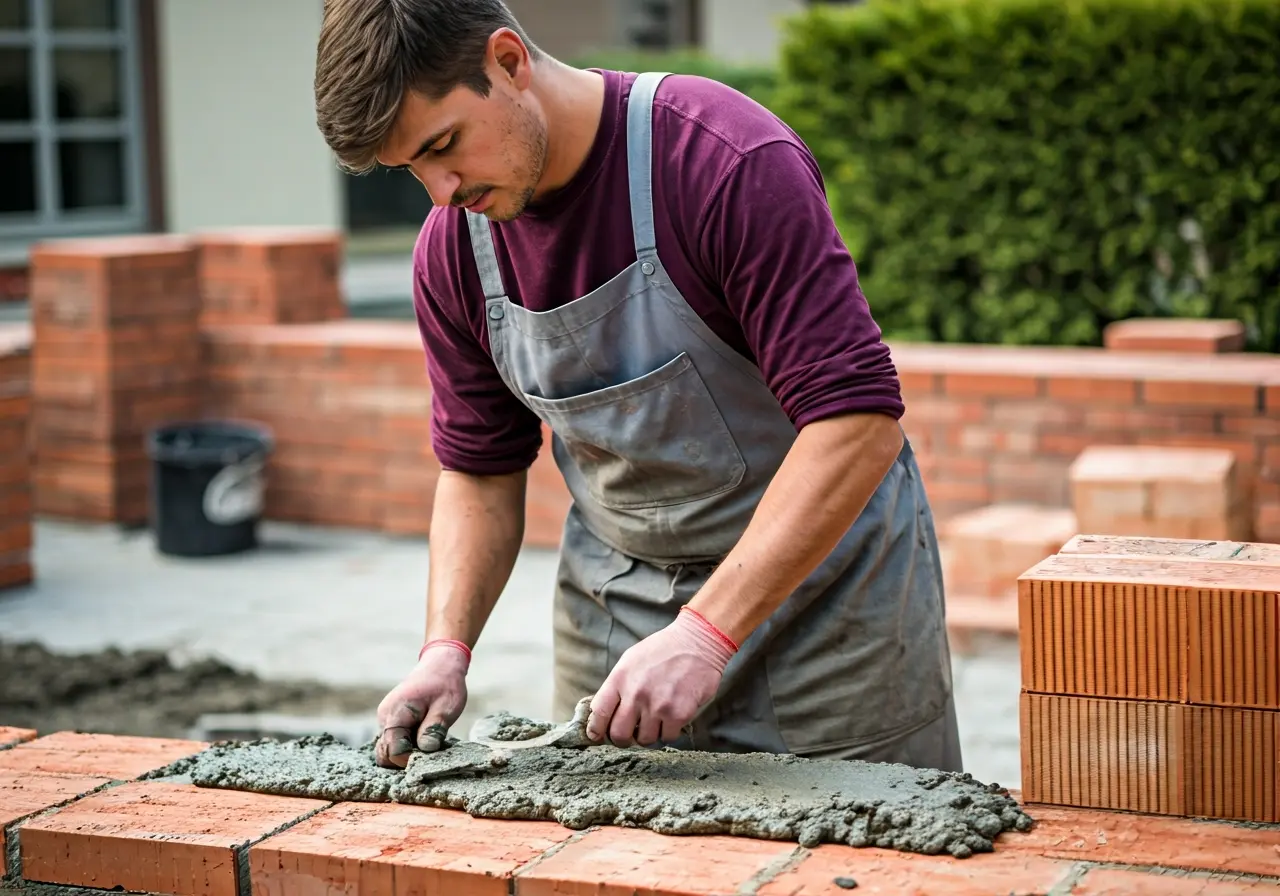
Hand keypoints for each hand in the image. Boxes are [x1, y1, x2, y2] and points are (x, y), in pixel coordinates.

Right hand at [374, 639, 469, 768]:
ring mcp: (386, 719)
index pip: (391, 750)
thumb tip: (426, 750)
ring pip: (389, 748)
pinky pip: (395, 740)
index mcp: (395, 713)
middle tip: (429, 752)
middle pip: (384, 753)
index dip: (408, 760)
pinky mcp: (392, 721)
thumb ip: (434, 728)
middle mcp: (385, 717)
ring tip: (429, 741)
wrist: (440, 664)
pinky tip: (425, 737)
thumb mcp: (446, 707)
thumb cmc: (445, 684)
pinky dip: (408, 744)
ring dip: (407, 752)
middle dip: (404, 759)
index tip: (428, 757)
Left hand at [586, 607, 736, 746]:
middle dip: (622, 739)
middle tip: (629, 735)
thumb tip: (605, 712)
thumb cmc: (663, 650)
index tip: (597, 736)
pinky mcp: (679, 714)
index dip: (595, 729)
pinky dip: (669, 732)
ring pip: (644, 740)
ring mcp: (657, 705)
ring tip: (655, 721)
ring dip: (648, 735)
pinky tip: (671, 717)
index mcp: (620, 678)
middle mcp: (636, 693)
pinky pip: (667, 737)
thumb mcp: (631, 659)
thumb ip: (617, 685)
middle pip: (618, 734)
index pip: (599, 713)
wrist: (698, 642)